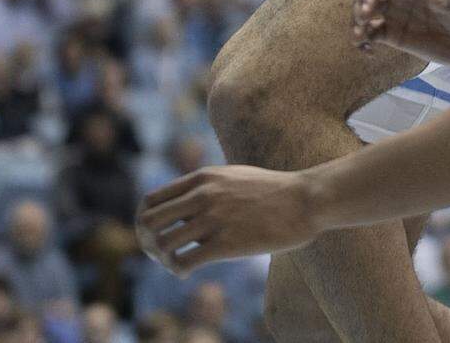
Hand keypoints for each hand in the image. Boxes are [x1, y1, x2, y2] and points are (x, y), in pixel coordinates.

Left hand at [137, 165, 318, 272]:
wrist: (303, 200)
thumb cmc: (271, 191)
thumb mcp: (232, 177)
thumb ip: (207, 188)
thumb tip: (187, 206)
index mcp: (202, 177)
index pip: (152, 200)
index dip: (146, 222)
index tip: (155, 235)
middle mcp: (202, 195)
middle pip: (149, 221)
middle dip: (147, 242)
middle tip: (160, 254)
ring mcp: (213, 218)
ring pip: (162, 243)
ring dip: (162, 260)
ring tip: (176, 264)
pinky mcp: (226, 243)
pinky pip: (184, 261)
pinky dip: (178, 270)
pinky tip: (187, 272)